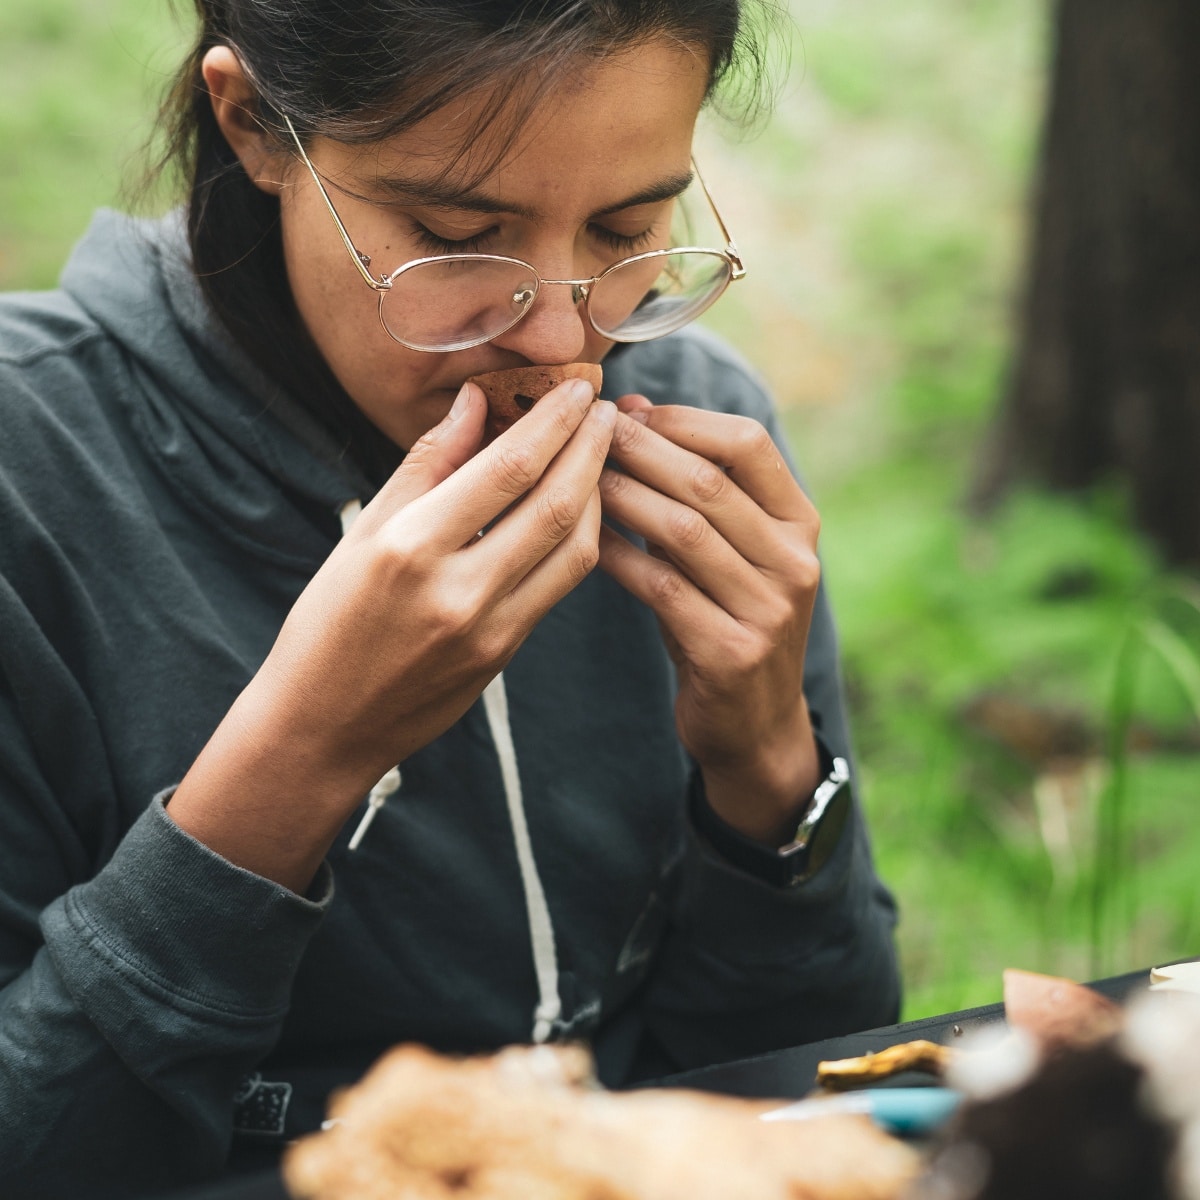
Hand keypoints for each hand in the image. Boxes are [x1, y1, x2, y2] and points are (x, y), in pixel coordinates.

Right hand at [169, 377, 614, 889]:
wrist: (325, 727)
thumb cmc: (329, 623)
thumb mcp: (363, 532)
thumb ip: (427, 464)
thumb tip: (476, 402)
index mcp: (411, 548)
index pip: (508, 467)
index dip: (554, 420)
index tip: (577, 386)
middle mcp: (458, 590)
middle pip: (555, 503)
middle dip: (591, 447)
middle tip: (606, 408)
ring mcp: (490, 629)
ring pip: (574, 548)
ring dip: (597, 493)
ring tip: (600, 453)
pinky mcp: (506, 654)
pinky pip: (560, 584)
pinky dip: (579, 538)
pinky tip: (579, 508)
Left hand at [597, 397, 821, 845]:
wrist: (755, 724)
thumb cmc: (728, 620)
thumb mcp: (733, 555)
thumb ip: (696, 495)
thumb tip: (635, 411)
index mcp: (800, 524)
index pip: (749, 443)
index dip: (683, 419)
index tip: (629, 410)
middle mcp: (794, 562)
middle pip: (710, 482)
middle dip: (641, 450)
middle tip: (589, 433)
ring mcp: (769, 610)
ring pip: (684, 531)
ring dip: (623, 497)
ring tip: (578, 479)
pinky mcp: (732, 652)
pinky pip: (662, 589)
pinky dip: (619, 558)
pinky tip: (586, 542)